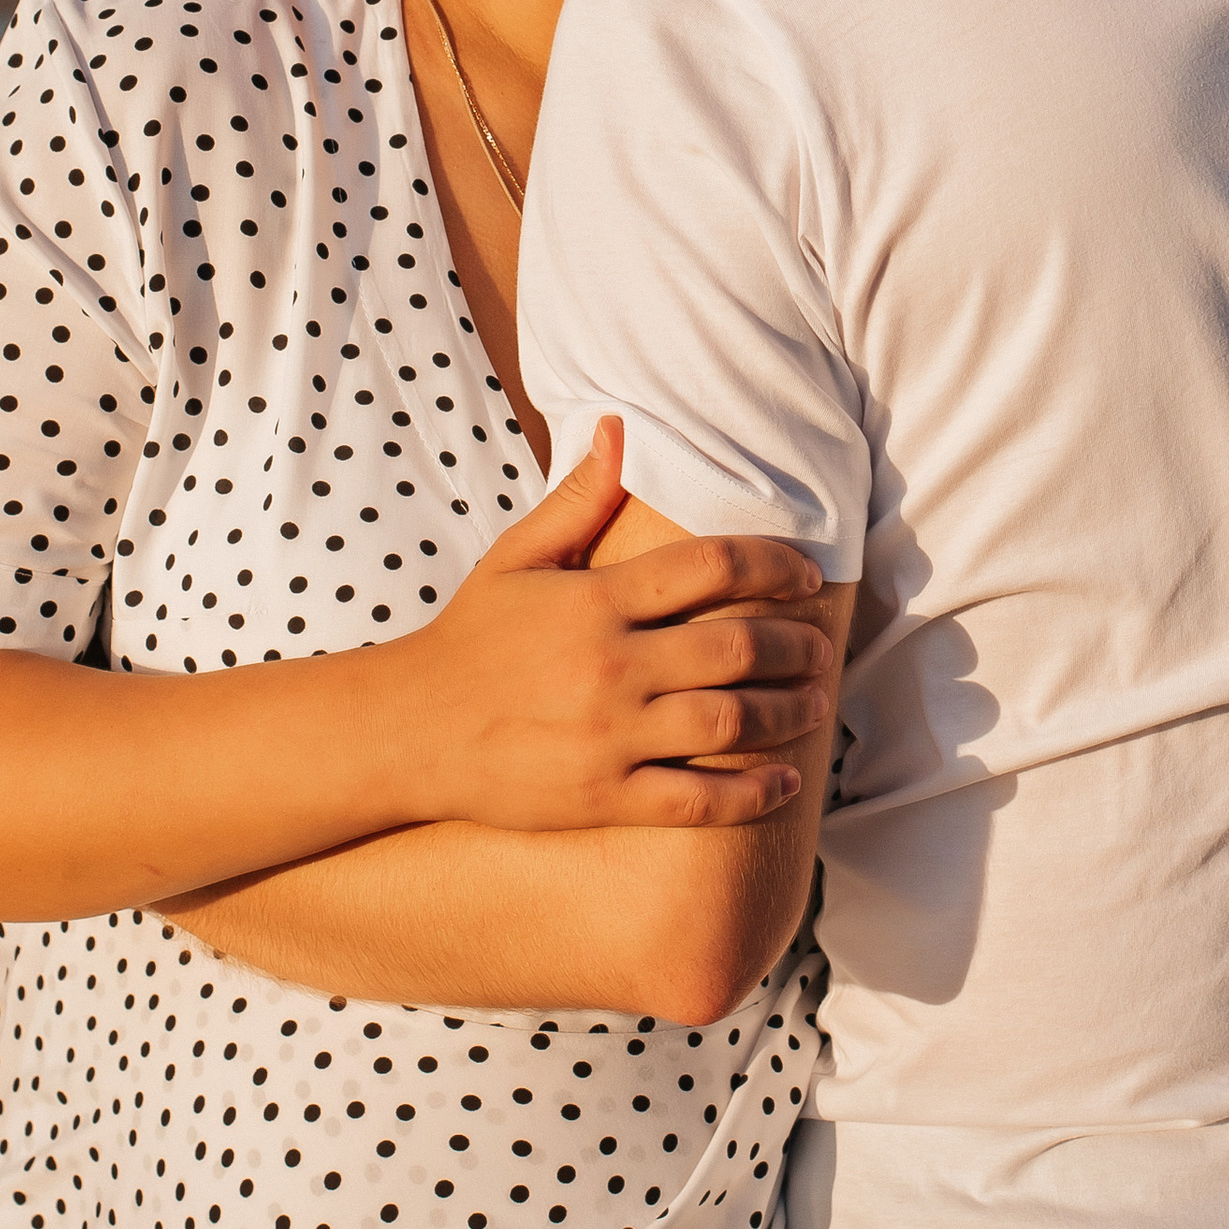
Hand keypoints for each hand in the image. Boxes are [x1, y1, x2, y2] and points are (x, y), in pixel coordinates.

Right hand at [411, 418, 834, 832]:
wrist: (406, 731)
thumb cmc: (469, 639)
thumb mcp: (516, 559)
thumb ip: (578, 499)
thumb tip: (621, 428)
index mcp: (596, 599)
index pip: (711, 565)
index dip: (774, 563)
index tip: (807, 575)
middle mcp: (610, 664)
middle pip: (736, 646)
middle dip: (796, 645)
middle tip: (822, 648)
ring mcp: (608, 735)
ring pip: (729, 721)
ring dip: (789, 712)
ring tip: (815, 705)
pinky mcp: (603, 796)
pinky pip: (697, 800)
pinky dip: (752, 793)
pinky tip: (785, 782)